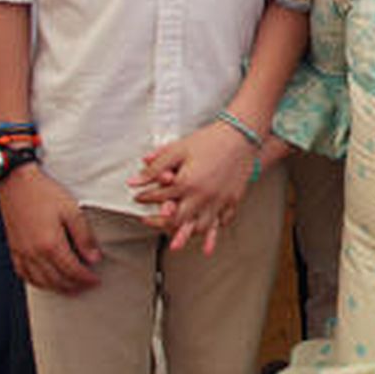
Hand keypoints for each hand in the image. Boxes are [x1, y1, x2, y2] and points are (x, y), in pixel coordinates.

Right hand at [0, 166, 101, 293]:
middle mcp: (34, 253)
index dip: (86, 278)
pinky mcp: (14, 249)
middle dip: (73, 286)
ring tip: (70, 289)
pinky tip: (45, 281)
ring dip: (56, 288)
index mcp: (50, 244)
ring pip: (40, 281)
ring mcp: (21, 253)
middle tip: (86, 287)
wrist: (16, 184)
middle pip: (56, 280)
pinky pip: (24, 274)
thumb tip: (94, 258)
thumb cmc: (45, 194)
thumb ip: (84, 236)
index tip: (96, 281)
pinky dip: (37, 282)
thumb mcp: (72, 211)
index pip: (72, 270)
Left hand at [128, 122, 256, 254]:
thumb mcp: (178, 149)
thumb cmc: (209, 140)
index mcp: (187, 183)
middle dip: (159, 223)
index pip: (159, 197)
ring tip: (176, 238)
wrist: (241, 135)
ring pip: (201, 227)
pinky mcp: (233, 199)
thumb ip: (155, 167)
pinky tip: (207, 230)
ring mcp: (219, 200)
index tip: (138, 198)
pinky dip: (214, 228)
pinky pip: (223, 221)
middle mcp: (202, 196)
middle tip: (150, 221)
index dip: (144, 198)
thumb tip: (133, 182)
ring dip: (187, 234)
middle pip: (178, 220)